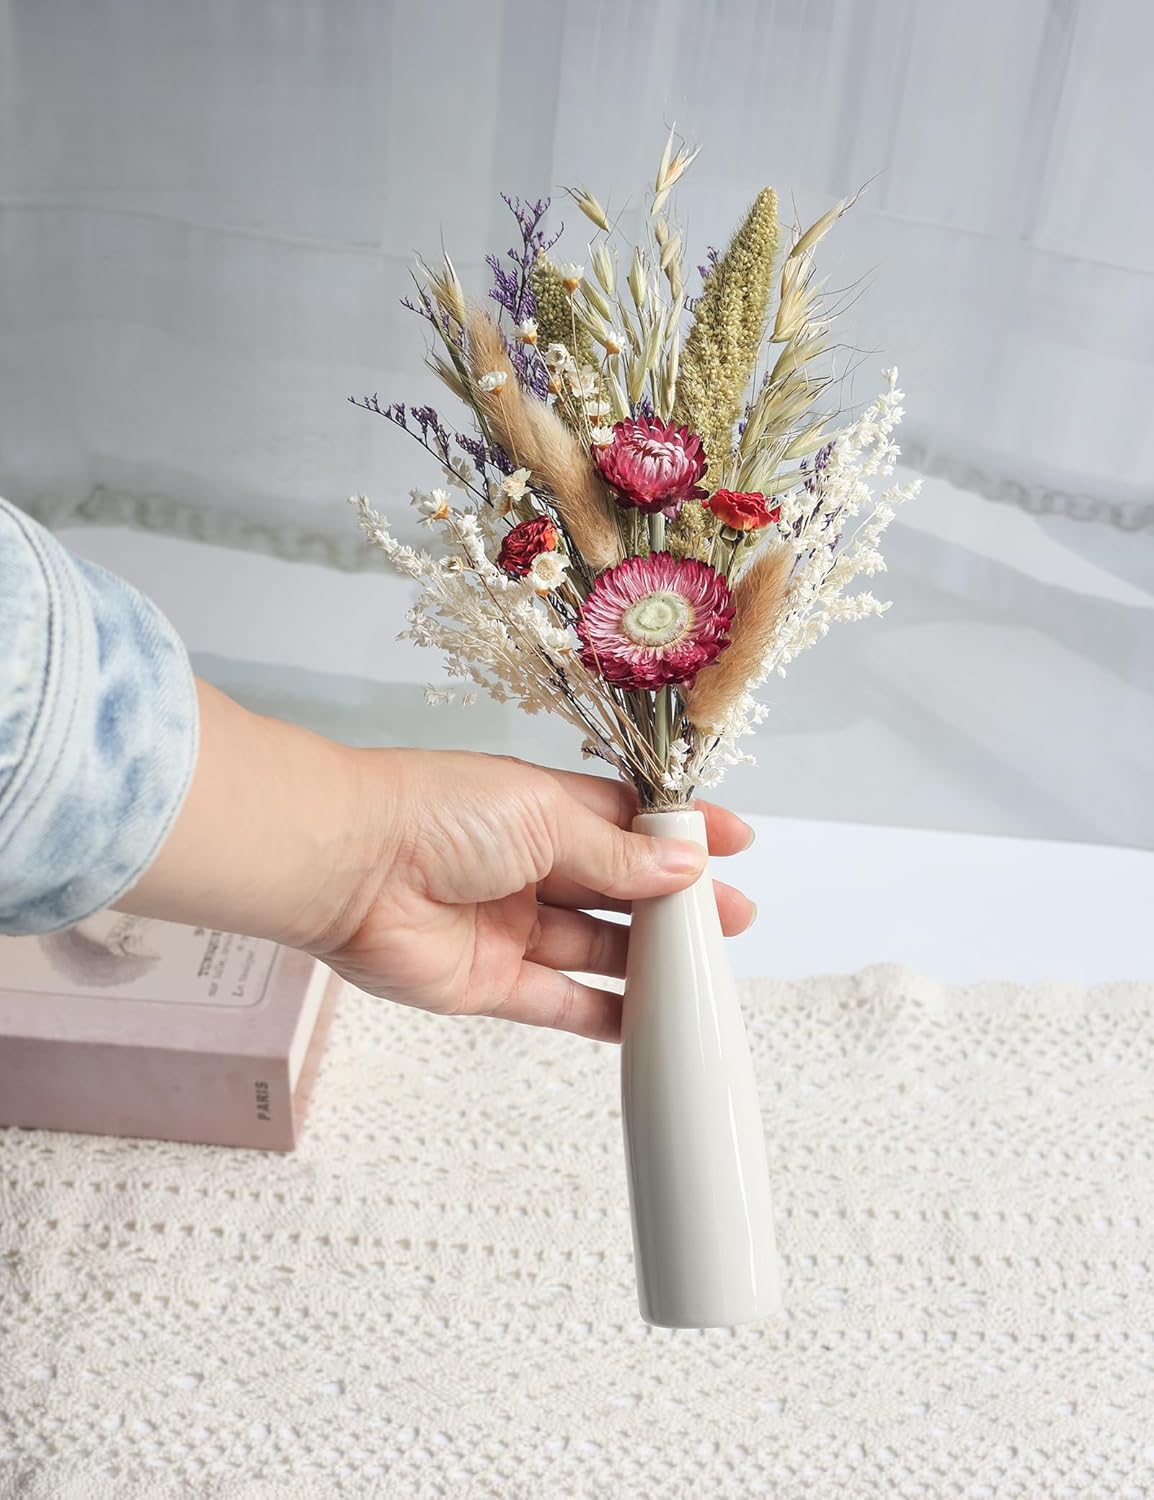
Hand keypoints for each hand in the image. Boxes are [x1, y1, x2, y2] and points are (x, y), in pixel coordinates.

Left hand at [310, 749, 755, 1040]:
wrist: (346, 865)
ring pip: (593, 947)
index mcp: (540, 809)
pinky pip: (556, 1002)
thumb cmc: (440, 814)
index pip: (625, 819)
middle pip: (616, 887)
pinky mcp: (487, 982)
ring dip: (648, 960)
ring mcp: (509, 925)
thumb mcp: (543, 819)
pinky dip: (601, 1015)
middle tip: (734, 920)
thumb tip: (684, 863)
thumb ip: (616, 852)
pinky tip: (648, 1024)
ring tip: (706, 972)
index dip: (678, 831)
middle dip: (675, 903)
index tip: (734, 842)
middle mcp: (527, 865)